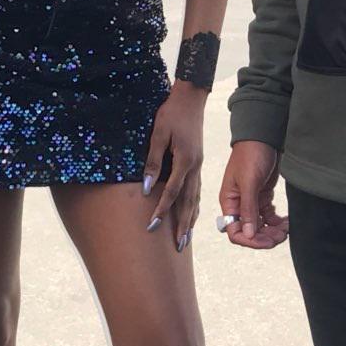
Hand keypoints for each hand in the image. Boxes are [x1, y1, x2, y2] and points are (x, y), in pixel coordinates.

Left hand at [141, 84, 205, 250]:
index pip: (172, 191)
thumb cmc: (171, 114)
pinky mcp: (198, 164)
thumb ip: (152, 161)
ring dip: (190, 220)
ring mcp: (199, 166)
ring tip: (185, 239)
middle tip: (177, 247)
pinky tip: (192, 216)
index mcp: (185, 160)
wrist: (191, 99)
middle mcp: (195, 167)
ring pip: (195, 199)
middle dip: (182, 225)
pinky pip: (198, 191)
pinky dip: (195, 207)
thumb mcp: (158, 134)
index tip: (152, 225)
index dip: (162, 209)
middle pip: (188, 202)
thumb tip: (146, 187)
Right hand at [218, 141, 288, 249]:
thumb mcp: (249, 182)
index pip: (235, 231)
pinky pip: (269, 217)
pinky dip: (277, 223)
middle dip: (265, 237)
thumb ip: (248, 209)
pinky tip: (287, 221)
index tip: (267, 241)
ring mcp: (252, 201)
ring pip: (261, 226)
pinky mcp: (263, 197)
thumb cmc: (251, 155)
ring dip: (273, 231)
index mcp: (230, 202)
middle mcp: (239, 205)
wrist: (263, 137)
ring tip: (286, 228)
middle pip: (249, 232)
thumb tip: (248, 235)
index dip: (250, 240)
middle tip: (281, 235)